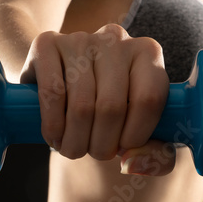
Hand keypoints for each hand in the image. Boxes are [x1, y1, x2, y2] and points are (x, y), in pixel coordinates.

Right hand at [20, 24, 175, 174]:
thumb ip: (155, 156)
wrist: (62, 81)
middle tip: (94, 153)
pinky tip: (55, 136)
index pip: (149, 99)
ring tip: (73, 149)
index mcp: (147, 54)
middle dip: (102, 144)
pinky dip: (53, 126)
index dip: (135, 135)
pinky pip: (52, 93)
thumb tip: (133, 163)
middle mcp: (116, 39)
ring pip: (81, 104)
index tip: (123, 149)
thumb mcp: (139, 133)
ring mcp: (80, 38)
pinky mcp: (47, 43)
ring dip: (75, 141)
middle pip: (112, 106)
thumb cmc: (108, 111)